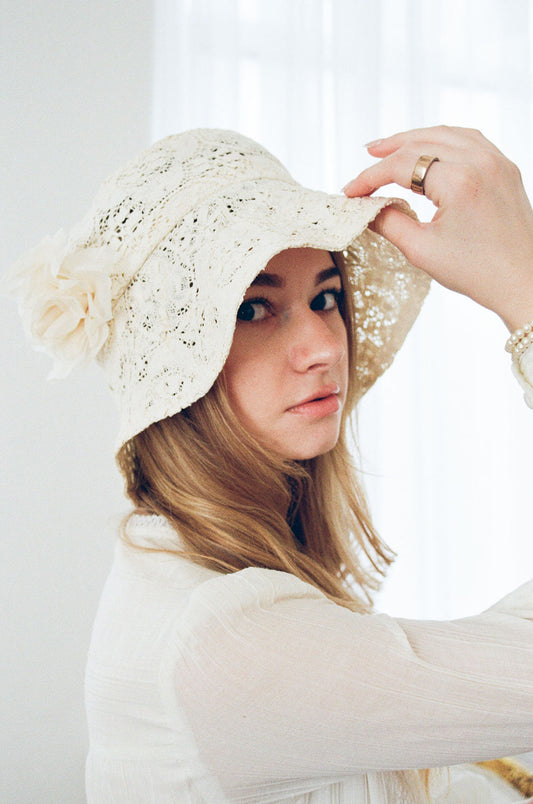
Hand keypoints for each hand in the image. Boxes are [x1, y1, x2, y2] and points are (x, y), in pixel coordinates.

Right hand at [343, 126, 532, 330]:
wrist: (522, 281)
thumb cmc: (476, 272)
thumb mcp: (422, 250)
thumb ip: (388, 222)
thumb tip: (367, 206)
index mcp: (459, 181)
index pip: (401, 166)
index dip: (370, 177)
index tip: (351, 191)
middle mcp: (480, 162)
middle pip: (423, 140)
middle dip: (390, 149)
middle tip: (366, 155)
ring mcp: (497, 161)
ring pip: (447, 133)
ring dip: (415, 138)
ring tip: (390, 147)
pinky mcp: (505, 167)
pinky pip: (469, 140)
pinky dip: (443, 140)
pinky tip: (427, 148)